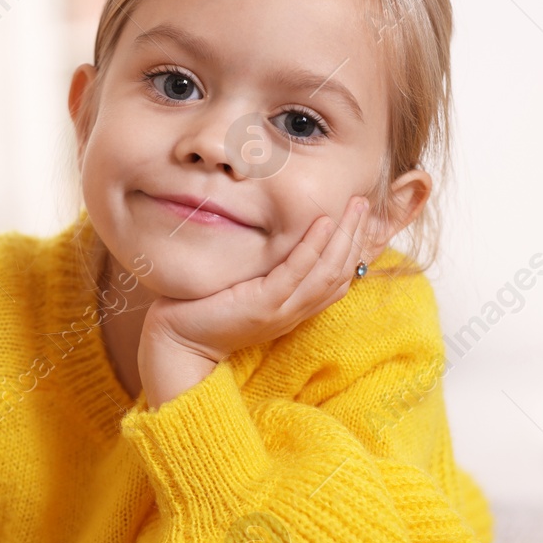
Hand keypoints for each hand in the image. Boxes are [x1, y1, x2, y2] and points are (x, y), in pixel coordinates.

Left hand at [138, 198, 370, 406]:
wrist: (178, 340)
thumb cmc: (208, 309)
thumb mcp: (248, 287)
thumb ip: (270, 271)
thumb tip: (280, 238)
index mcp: (295, 308)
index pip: (338, 279)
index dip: (354, 249)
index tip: (360, 218)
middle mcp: (294, 311)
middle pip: (340, 273)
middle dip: (356, 236)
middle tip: (364, 202)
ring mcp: (280, 311)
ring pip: (326, 273)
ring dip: (344, 237)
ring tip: (354, 205)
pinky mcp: (262, 307)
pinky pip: (295, 274)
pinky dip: (312, 248)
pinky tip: (322, 223)